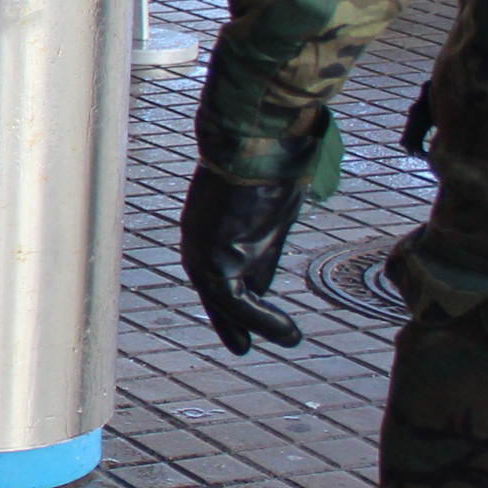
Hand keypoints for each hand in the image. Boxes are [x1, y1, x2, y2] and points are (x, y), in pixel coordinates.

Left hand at [178, 167, 306, 354]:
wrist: (259, 140)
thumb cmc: (267, 165)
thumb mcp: (266, 212)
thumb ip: (262, 243)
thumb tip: (266, 279)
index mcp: (206, 225)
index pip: (217, 271)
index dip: (230, 300)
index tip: (244, 325)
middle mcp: (197, 238)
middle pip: (214, 289)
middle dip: (228, 319)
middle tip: (243, 347)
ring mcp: (201, 247)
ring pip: (224, 298)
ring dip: (256, 323)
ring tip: (291, 338)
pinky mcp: (213, 252)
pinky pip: (235, 298)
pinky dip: (259, 318)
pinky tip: (286, 330)